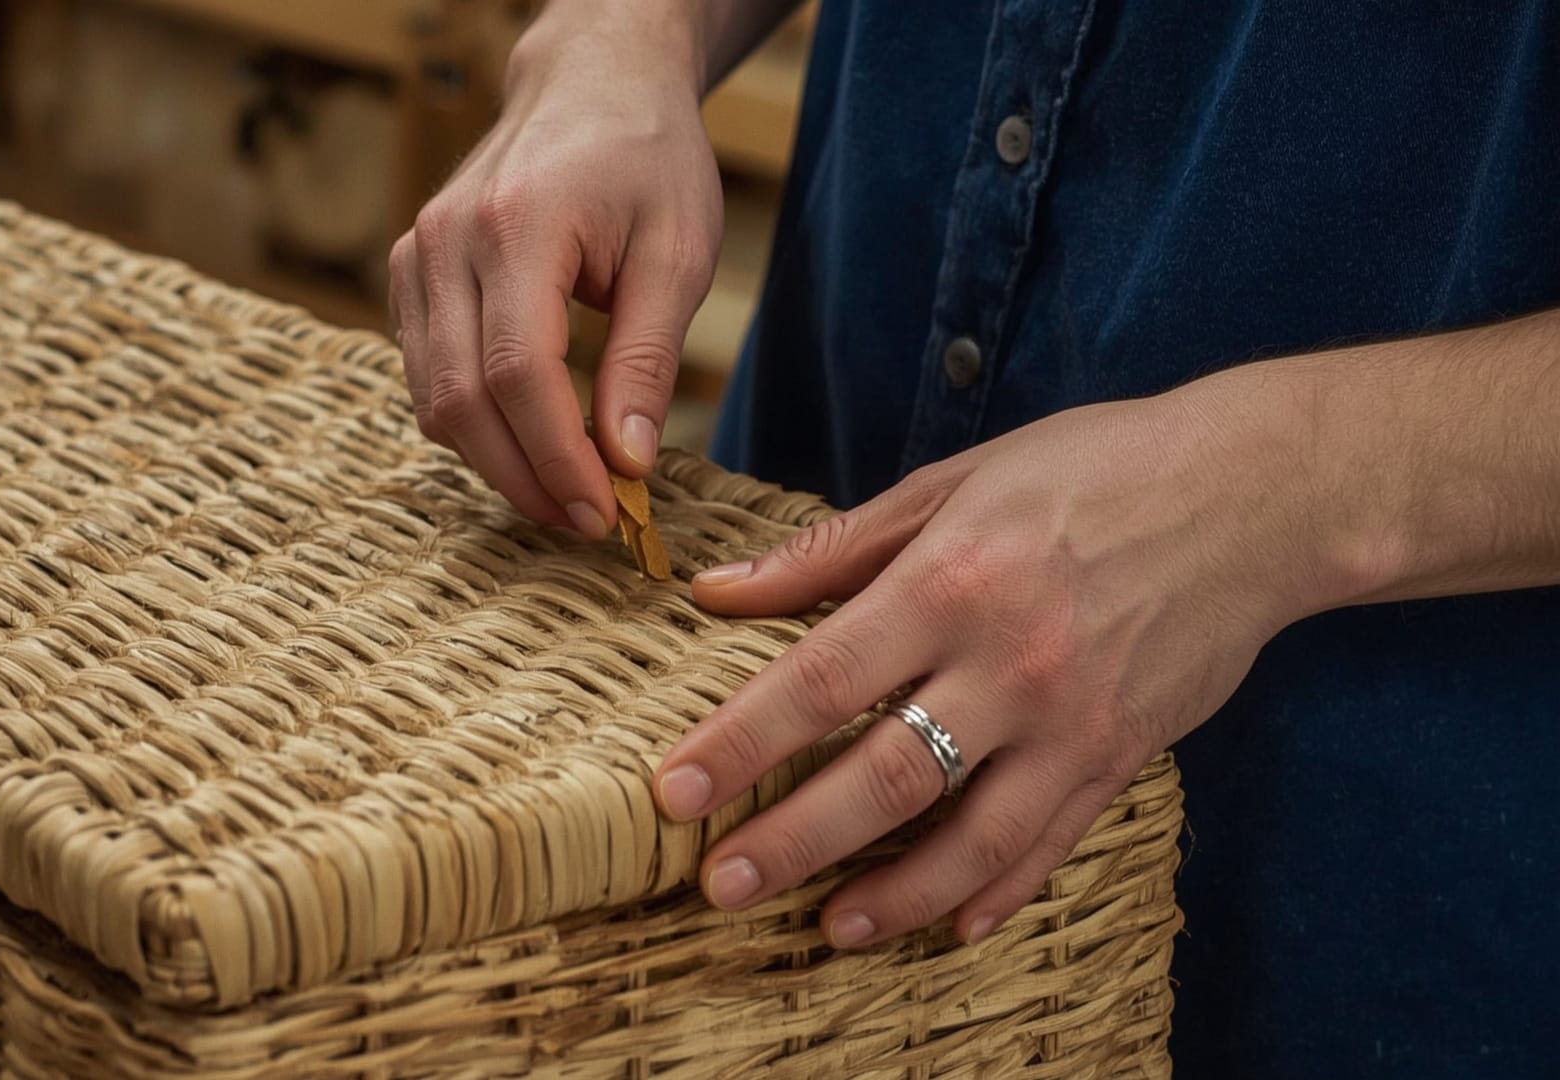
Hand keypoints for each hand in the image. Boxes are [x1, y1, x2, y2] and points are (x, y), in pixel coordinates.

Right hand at [388, 8, 722, 535]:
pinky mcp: (409, 274)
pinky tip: (532, 441)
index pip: (518, 375)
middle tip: (588, 522)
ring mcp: (415, 256)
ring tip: (568, 491)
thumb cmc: (646, 159)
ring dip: (496, 461)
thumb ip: (647, 359)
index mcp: (516, 226)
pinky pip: (425, 375)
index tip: (606, 513)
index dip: (556, 459)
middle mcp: (445, 241)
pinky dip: (474, 423)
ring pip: (432, 399)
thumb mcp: (677, 253)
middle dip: (523, 477)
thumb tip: (627, 462)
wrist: (591, 83)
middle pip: (459, 399)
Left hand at [652, 386, 1343, 947]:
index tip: (674, 792)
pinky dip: (999, 891)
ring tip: (828, 929)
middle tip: (720, 887)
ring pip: (970, 836)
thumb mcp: (952, 484)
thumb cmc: (1091, 470)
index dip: (740, 742)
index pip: (820, 680)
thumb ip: (829, 550)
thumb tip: (717, 591)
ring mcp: (1073, 721)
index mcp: (952, 583)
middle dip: (792, 842)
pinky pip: (1051, 842)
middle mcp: (1010, 664)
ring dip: (893, 895)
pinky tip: (950, 925)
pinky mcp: (1124, 755)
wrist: (1256, 493)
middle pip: (883, 777)